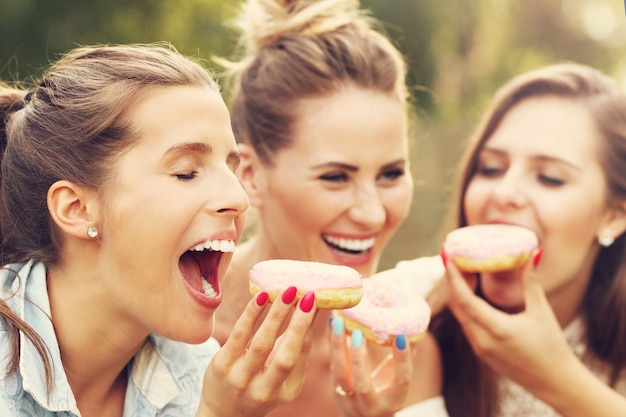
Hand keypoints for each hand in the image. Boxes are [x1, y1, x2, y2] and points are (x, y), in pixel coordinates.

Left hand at [197, 287, 315, 416]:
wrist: (221, 411)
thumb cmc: (258, 384)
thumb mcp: (280, 374)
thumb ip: (295, 345)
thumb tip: (309, 308)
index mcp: (287, 391)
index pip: (301, 355)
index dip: (308, 328)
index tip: (314, 302)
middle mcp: (265, 390)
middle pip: (286, 355)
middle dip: (298, 324)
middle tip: (307, 296)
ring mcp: (241, 379)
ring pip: (262, 344)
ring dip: (276, 315)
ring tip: (286, 292)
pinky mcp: (222, 366)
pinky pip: (239, 336)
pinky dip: (251, 314)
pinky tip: (260, 297)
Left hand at [328, 316, 411, 416]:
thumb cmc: (387, 394)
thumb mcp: (397, 382)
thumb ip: (403, 360)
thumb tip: (414, 329)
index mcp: (394, 401)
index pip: (401, 380)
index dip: (402, 359)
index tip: (401, 336)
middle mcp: (371, 404)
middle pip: (363, 384)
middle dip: (359, 357)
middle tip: (357, 331)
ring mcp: (349, 400)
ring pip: (340, 374)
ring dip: (338, 346)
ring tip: (337, 321)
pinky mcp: (334, 391)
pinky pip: (332, 365)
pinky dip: (332, 344)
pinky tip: (332, 324)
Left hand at [443, 253, 577, 400]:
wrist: (556, 384)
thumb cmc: (552, 348)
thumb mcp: (541, 312)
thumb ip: (531, 282)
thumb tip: (532, 253)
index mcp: (496, 329)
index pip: (465, 300)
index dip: (454, 279)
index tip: (449, 260)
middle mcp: (482, 340)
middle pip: (457, 306)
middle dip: (452, 283)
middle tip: (454, 261)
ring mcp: (480, 349)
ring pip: (460, 317)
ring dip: (458, 295)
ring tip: (462, 274)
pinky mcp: (482, 353)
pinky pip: (466, 326)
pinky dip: (465, 308)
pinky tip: (471, 295)